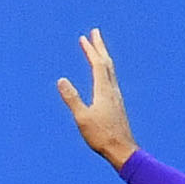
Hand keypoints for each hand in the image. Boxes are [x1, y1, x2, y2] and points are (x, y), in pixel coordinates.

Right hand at [55, 30, 137, 164]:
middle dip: (99, 47)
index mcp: (104, 90)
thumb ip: (72, 98)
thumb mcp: (82, 118)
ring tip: (97, 50)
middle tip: (95, 32)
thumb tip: (61, 80)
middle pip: (107, 63)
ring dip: (103, 57)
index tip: (85, 37)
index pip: (98, 64)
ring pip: (110, 71)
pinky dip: (105, 70)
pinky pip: (110, 80)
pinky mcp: (116, 104)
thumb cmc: (102, 136)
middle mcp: (112, 90)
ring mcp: (116, 97)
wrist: (123, 151)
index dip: (91, 50)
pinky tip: (103, 76)